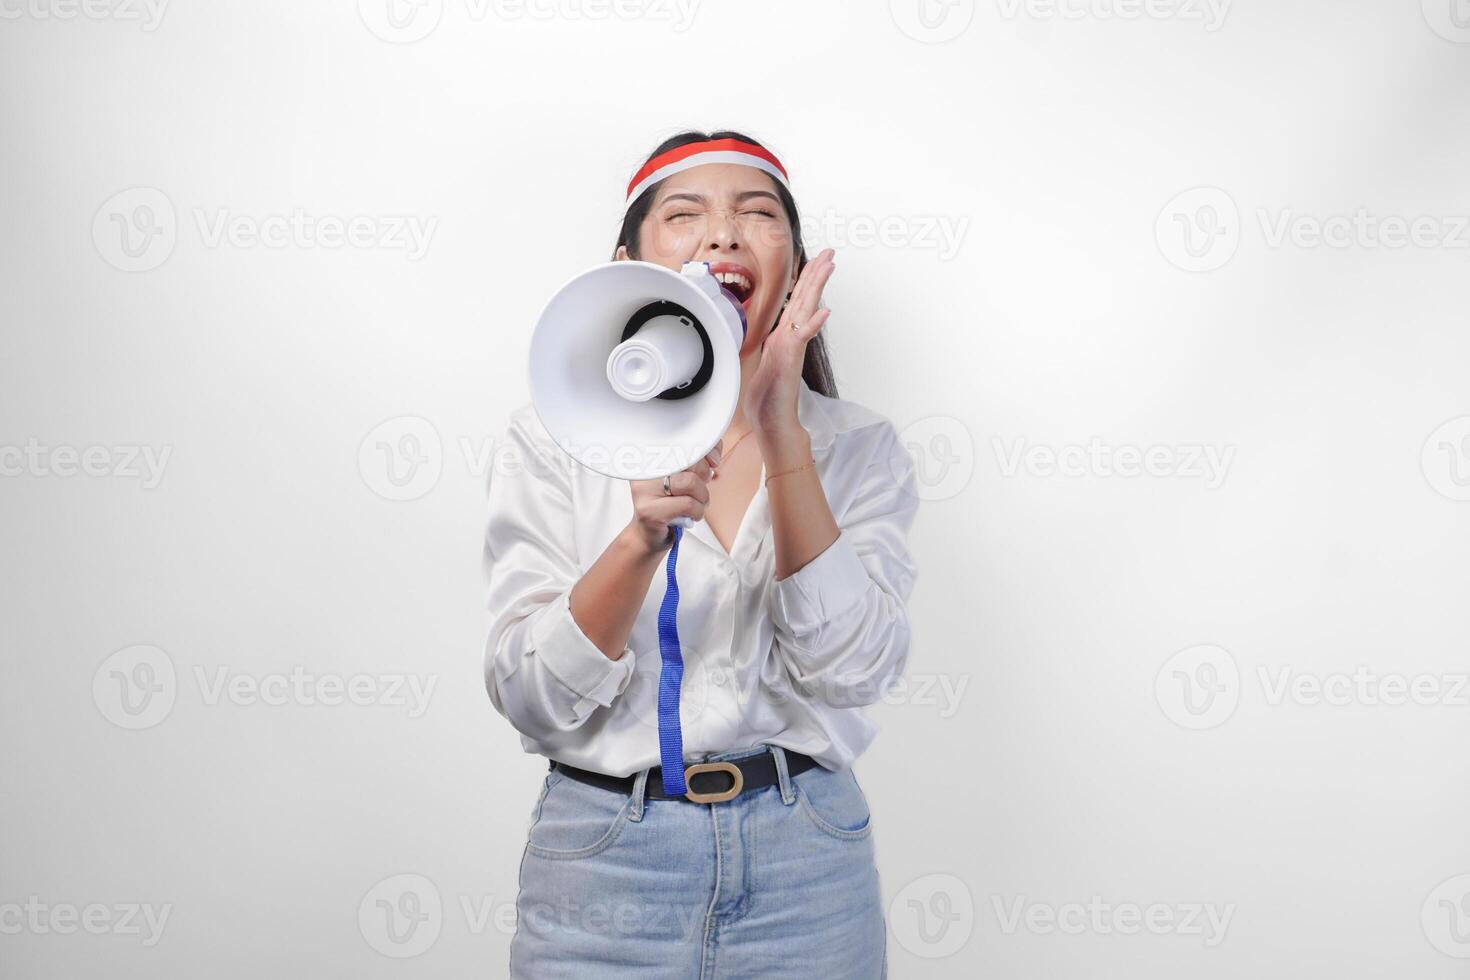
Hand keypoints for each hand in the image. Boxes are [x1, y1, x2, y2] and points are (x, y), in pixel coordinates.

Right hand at [624, 442, 722, 553]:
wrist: (650, 535)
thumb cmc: (671, 503)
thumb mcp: (687, 477)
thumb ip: (700, 460)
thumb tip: (713, 455)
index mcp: (652, 454)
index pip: (685, 440)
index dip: (706, 450)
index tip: (713, 462)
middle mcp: (644, 468)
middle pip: (690, 459)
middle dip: (704, 477)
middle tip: (698, 491)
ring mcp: (644, 489)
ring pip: (690, 482)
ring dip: (702, 497)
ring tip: (695, 505)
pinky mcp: (648, 510)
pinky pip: (688, 504)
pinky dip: (697, 512)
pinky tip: (689, 516)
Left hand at [744, 247, 834, 437]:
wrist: (772, 422)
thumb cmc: (768, 398)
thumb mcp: (765, 363)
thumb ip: (774, 348)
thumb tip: (777, 337)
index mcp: (782, 336)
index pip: (796, 301)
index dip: (805, 279)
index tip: (816, 260)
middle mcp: (790, 337)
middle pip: (805, 298)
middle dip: (817, 273)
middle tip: (831, 252)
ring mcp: (792, 347)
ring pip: (806, 310)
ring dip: (817, 286)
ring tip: (830, 266)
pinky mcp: (791, 359)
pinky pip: (802, 338)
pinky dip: (813, 324)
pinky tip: (825, 311)